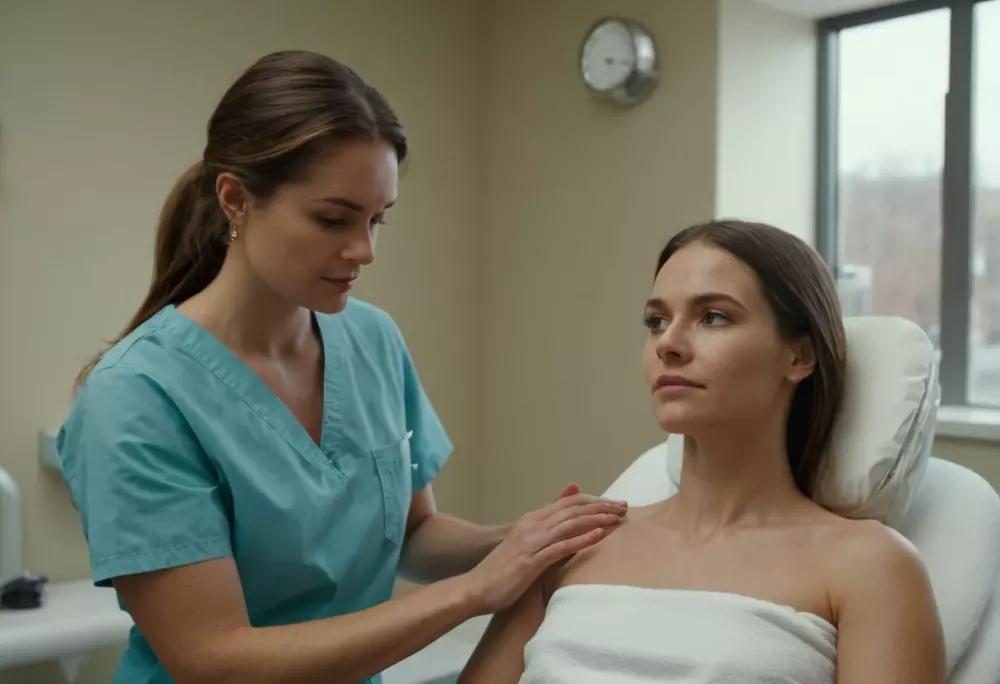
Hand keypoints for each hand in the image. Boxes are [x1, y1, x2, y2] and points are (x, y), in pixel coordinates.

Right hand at [459, 484, 627, 614]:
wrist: (475, 588)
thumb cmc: (500, 572)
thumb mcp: (524, 547)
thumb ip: (543, 534)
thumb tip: (561, 530)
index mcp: (531, 521)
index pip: (567, 503)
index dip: (593, 501)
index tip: (613, 504)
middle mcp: (532, 526)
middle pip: (573, 509)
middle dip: (601, 506)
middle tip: (625, 507)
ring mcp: (532, 542)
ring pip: (570, 524)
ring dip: (597, 519)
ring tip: (619, 518)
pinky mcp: (531, 561)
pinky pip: (562, 546)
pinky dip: (583, 539)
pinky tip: (600, 535)